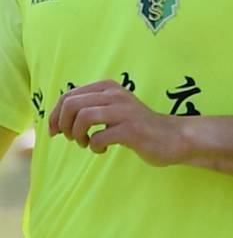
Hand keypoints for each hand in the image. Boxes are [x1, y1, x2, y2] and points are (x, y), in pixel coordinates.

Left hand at [47, 80, 188, 166]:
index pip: (68, 95)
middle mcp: (115, 95)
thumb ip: (91, 107)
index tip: (54, 130)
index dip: (55, 114)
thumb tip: (57, 118)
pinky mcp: (131, 130)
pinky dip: (94, 146)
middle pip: (72, 104)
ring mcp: (124, 112)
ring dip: (76, 135)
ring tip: (85, 143)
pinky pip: (98, 137)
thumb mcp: (113, 109)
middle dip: (62, 124)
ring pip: (82, 117)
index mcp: (108, 87)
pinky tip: (102, 150)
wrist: (173, 137)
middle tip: (69, 138)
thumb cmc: (139, 126)